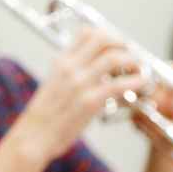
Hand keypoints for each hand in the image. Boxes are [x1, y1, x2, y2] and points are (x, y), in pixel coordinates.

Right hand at [16, 28, 148, 157]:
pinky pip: (119, 85)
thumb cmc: (44, 118)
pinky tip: (141, 85)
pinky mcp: (88, 101)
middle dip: (123, 44)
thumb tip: (95, 70)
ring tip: (138, 70)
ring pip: (114, 57)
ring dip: (133, 61)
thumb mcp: (54, 86)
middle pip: (103, 38)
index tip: (118, 47)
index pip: (86, 32)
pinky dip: (136, 81)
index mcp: (61, 62)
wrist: (32, 138)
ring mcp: (79, 83)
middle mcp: (69, 68)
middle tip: (132, 56)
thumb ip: (72, 74)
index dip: (108, 36)